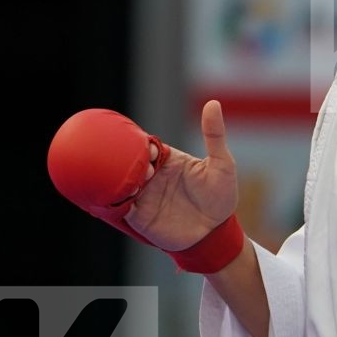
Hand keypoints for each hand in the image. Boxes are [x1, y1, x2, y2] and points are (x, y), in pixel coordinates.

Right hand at [125, 100, 238, 251]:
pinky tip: (117, 196)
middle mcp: (152, 175)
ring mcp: (144, 195)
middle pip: (129, 162)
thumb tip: (213, 103)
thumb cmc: (220, 197)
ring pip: (120, 182)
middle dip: (126, 161)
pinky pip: (119, 205)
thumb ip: (215, 135)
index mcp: (167, 160)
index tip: (149, 152)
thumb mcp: (222, 164)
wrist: (215, 234)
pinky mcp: (138, 216)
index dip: (142, 145)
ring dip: (119, 180)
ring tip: (129, 183)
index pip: (145, 146)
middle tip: (141, 170)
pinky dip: (114, 200)